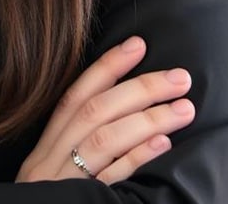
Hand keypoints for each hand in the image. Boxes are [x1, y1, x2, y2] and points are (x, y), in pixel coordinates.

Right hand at [15, 36, 194, 184]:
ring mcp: (63, 183)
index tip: (138, 44)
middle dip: (139, 89)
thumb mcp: (50, 175)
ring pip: (104, 140)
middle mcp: (49, 160)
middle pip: (94, 112)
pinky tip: (163, 145)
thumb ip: (72, 145)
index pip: (75, 95)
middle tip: (180, 77)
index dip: (106, 67)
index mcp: (45, 148)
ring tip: (183, 109)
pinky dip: (136, 158)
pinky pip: (110, 180)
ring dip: (147, 120)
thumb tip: (118, 109)